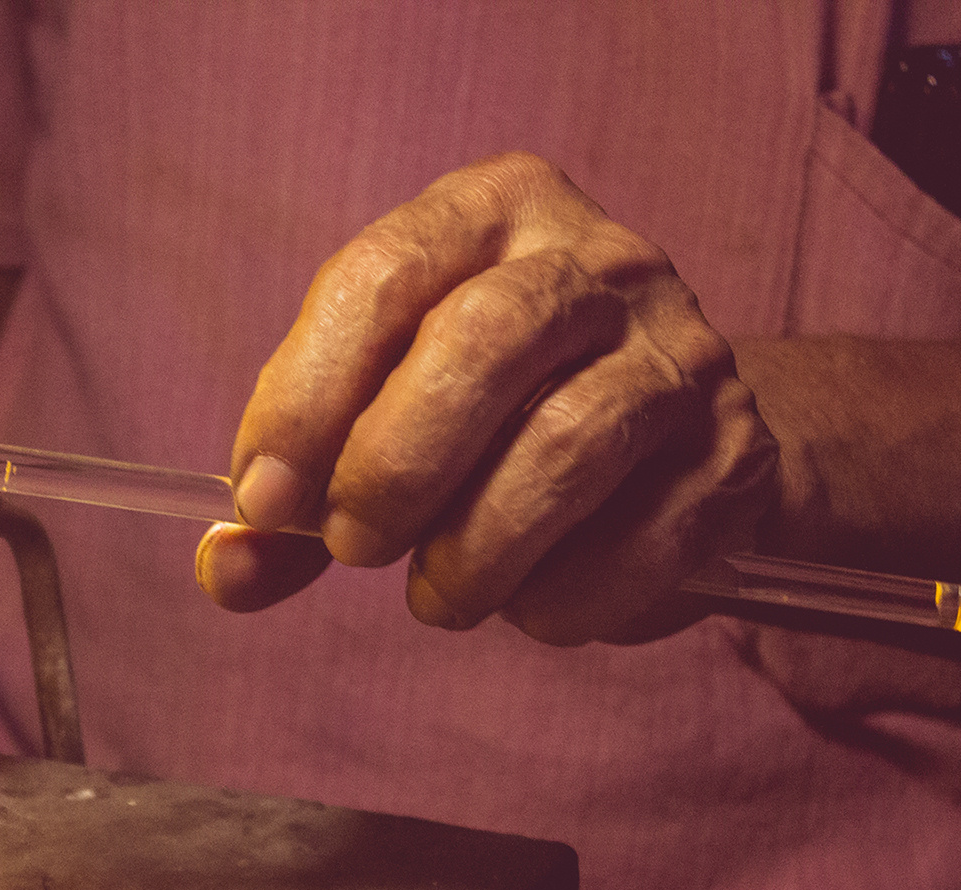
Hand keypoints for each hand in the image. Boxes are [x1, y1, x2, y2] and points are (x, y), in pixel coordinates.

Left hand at [200, 152, 778, 642]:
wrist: (671, 449)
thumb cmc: (494, 424)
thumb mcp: (379, 426)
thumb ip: (298, 498)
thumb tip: (226, 566)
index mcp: (492, 213)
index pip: (383, 276)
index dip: (307, 396)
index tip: (264, 499)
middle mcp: (599, 260)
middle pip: (485, 341)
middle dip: (394, 466)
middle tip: (352, 548)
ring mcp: (683, 351)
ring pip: (569, 444)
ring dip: (475, 550)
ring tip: (437, 597)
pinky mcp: (734, 453)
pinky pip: (644, 538)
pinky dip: (565, 597)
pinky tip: (531, 605)